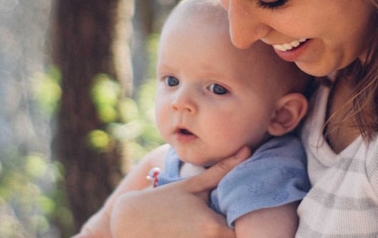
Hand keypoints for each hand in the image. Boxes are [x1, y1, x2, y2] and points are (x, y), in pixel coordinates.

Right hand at [110, 146, 250, 237]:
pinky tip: (195, 234)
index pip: (247, 235)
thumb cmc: (162, 202)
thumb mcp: (192, 186)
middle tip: (238, 223)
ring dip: (222, 237)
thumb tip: (247, 149)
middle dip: (236, 234)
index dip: (250, 229)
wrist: (127, 221)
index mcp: (214, 228)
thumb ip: (223, 171)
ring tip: (203, 225)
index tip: (247, 220)